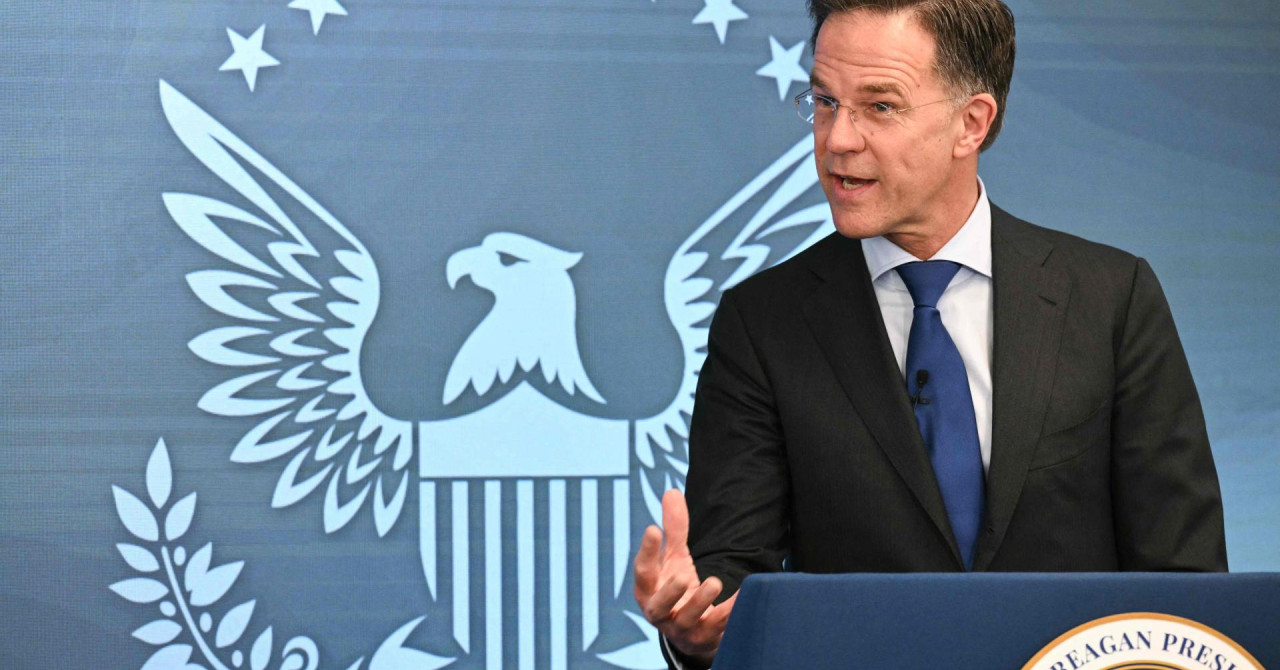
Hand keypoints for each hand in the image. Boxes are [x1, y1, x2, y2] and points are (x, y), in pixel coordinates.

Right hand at [633, 489, 737, 662]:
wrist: (692, 631)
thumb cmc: (678, 587)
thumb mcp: (675, 558)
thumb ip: (674, 529)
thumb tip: (672, 492)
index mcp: (649, 590)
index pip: (643, 572)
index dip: (646, 552)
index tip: (652, 529)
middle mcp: (661, 612)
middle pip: (658, 606)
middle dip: (669, 592)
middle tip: (681, 575)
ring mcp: (682, 627)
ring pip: (687, 620)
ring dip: (700, 602)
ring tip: (715, 582)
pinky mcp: (705, 637)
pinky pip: (718, 627)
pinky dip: (729, 612)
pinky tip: (742, 595)